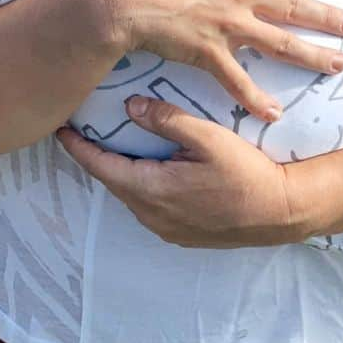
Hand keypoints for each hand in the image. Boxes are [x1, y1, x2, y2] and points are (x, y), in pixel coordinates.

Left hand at [58, 96, 300, 246]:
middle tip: (86, 129)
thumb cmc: (247, 172)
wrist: (282, 212)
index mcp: (153, 190)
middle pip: (113, 180)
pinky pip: (149, 205)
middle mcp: (153, 215)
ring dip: (121, 170)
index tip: (60, 129)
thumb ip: (167, 120)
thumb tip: (130, 107)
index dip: (79, 148)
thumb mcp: (207, 137)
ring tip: (114, 143)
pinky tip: (148, 167)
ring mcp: (167, 229)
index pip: (101, 167)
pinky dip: (140, 184)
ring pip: (131, 194)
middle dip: (97, 156)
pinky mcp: (182, 234)